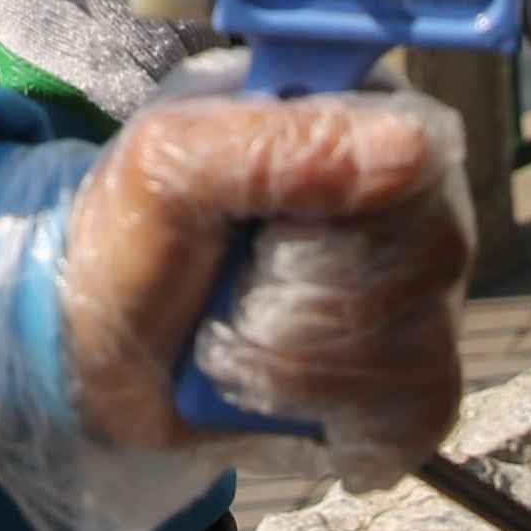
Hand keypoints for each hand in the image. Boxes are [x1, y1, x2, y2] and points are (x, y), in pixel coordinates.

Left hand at [0, 76, 472, 530]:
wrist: (103, 349)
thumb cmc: (131, 234)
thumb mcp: (166, 166)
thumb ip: (273, 144)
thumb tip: (410, 146)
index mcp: (361, 113)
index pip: (420, 155)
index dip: (335, 212)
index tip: (256, 227)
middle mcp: (417, 197)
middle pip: (420, 262)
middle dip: (296, 297)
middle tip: (226, 289)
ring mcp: (427, 291)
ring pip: (414, 346)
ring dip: (296, 365)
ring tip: (234, 339)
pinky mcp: (417, 375)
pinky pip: (418, 412)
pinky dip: (328, 416)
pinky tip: (275, 391)